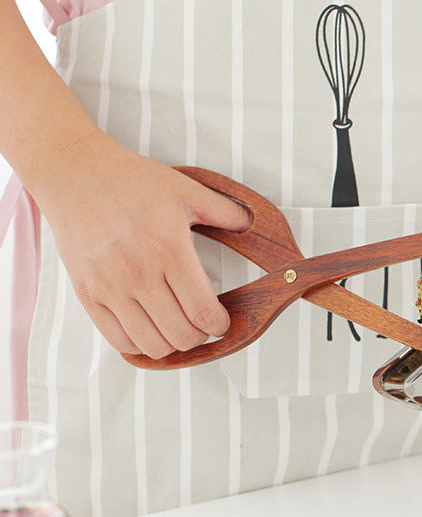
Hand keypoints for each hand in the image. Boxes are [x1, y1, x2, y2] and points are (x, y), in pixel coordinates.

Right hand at [38, 133, 251, 357]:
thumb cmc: (131, 180)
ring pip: (152, 345)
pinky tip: (149, 328)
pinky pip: (118, 340)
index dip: (220, 326)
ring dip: (172, 344)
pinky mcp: (87, 293)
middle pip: (182, 336)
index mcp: (170, 250)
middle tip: (201, 324)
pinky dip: (139, 344)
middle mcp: (140, 273)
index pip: (204, 313)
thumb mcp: (187, 190)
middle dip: (200, 337)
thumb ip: (226, 212)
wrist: (74, 172)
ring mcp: (110, 287)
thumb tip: (253, 225)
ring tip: (176, 327)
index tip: (221, 321)